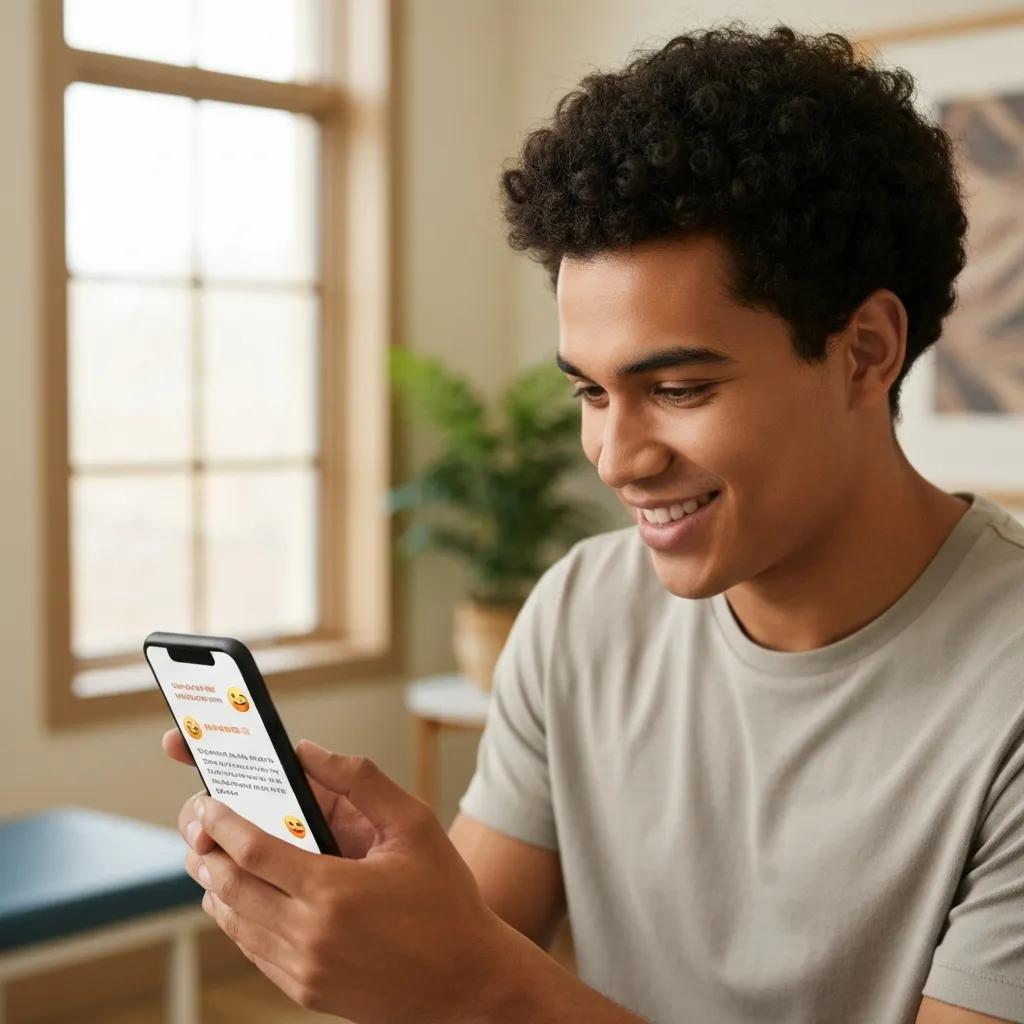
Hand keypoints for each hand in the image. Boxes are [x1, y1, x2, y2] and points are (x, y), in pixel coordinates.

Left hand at [171, 738, 518, 1021]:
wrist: (467, 981)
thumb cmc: (446, 900)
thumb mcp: (414, 826)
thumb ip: (361, 781)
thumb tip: (310, 752)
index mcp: (333, 891)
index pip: (252, 852)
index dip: (222, 823)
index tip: (206, 803)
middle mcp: (310, 935)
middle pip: (230, 889)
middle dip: (206, 853)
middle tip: (197, 827)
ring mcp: (304, 970)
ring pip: (235, 924)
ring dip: (216, 888)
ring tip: (212, 859)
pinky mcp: (306, 991)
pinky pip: (253, 952)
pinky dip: (238, 920)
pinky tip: (243, 899)